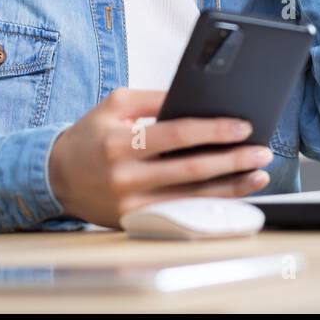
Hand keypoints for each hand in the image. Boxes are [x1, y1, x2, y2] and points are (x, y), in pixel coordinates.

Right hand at [46, 89, 273, 226]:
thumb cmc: (91, 135)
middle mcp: (126, 175)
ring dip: (231, 187)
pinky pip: (182, 212)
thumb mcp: (115, 104)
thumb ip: (154, 99)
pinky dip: (211, 204)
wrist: (57, 176)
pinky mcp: (136, 220)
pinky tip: (233, 195)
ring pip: (192, 196)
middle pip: (191, 169)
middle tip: (262, 152)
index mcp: (120, 141)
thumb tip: (198, 98)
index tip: (243, 126)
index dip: (213, 130)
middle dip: (232, 160)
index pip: (176, 134)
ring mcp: (132, 203)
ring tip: (258, 174)